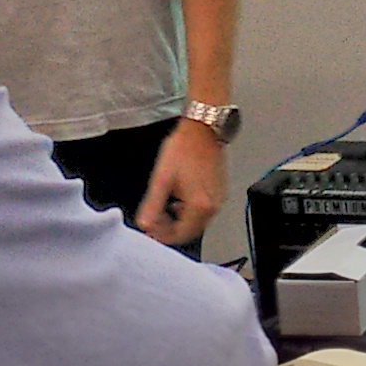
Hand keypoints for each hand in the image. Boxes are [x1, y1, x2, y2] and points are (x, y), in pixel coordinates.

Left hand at [134, 120, 226, 247]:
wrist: (202, 129)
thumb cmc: (183, 149)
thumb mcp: (161, 179)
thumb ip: (152, 205)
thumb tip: (145, 225)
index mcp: (200, 206)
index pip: (180, 235)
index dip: (162, 236)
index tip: (150, 228)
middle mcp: (213, 206)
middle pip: (190, 231)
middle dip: (170, 229)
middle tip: (155, 220)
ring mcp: (219, 199)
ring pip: (197, 222)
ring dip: (179, 220)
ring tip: (164, 206)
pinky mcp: (220, 191)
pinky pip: (204, 210)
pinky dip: (189, 211)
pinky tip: (178, 198)